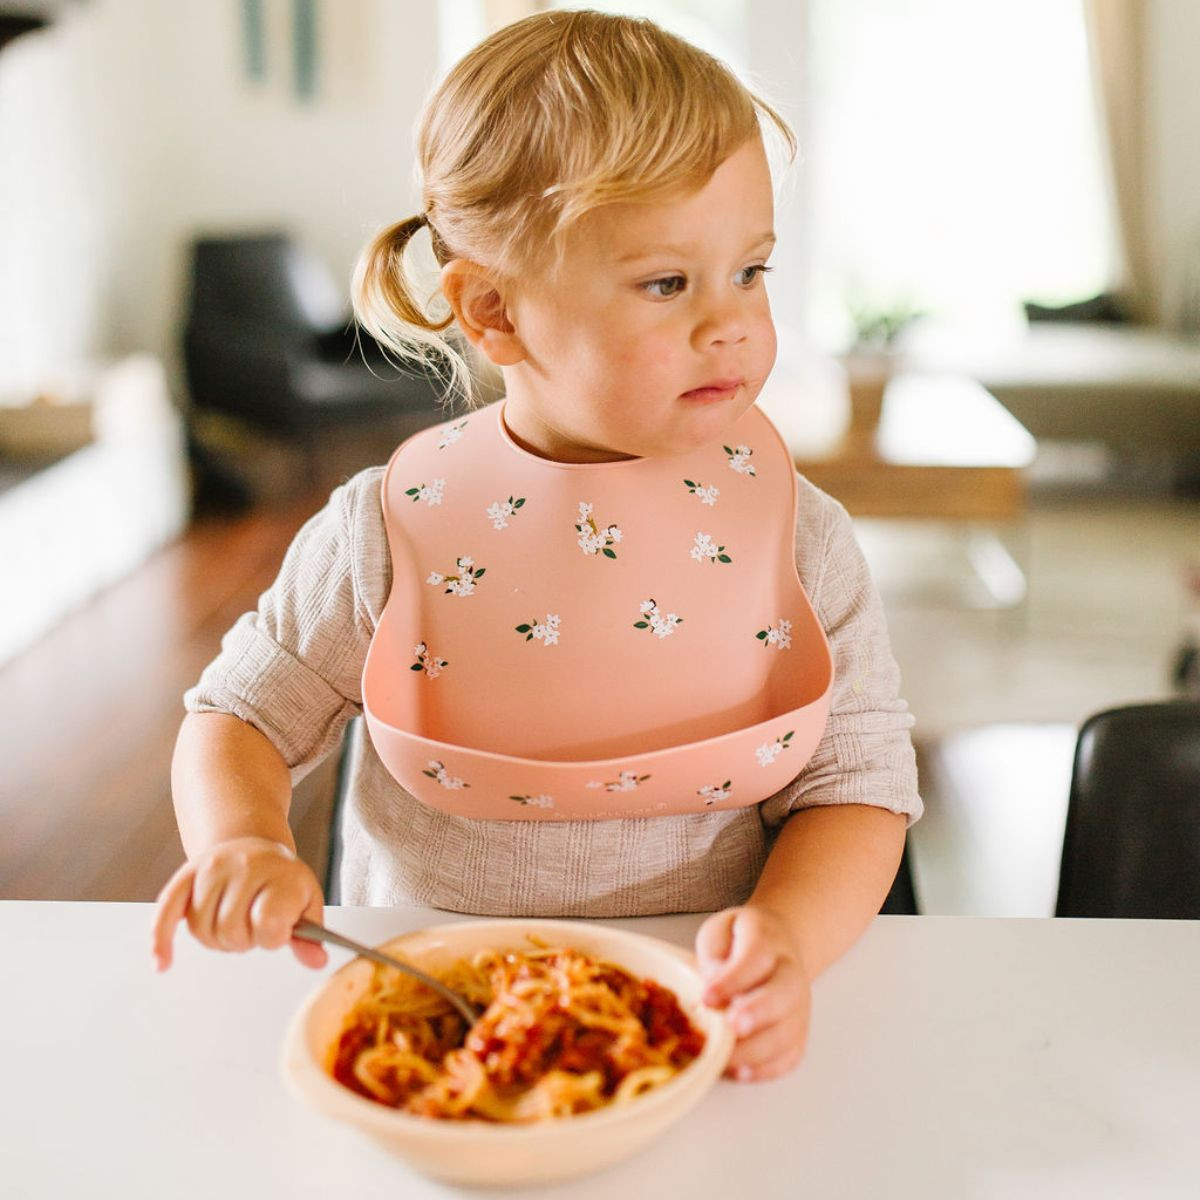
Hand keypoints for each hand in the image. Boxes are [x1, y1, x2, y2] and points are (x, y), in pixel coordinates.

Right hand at [151, 837, 326, 971]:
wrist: (253, 843)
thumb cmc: (281, 879)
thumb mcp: (306, 901)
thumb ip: (310, 935)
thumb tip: (317, 961)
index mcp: (280, 872)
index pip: (269, 926)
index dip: (273, 938)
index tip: (280, 928)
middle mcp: (246, 866)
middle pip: (231, 932)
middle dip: (244, 939)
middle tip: (254, 923)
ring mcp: (213, 868)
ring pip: (201, 930)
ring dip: (216, 938)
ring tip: (234, 919)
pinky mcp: (185, 875)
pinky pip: (166, 912)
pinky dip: (161, 940)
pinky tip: (161, 963)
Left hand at [694, 904, 810, 1081]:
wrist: (776, 946)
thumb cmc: (738, 942)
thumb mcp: (718, 933)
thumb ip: (713, 954)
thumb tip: (711, 986)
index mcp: (768, 939)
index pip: (757, 956)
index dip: (734, 979)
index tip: (707, 997)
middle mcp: (790, 972)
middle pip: (785, 993)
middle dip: (758, 1012)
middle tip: (732, 1026)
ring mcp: (799, 1005)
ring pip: (789, 1031)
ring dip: (757, 1050)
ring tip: (725, 1058)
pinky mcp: (798, 1032)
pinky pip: (790, 1055)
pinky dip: (766, 1068)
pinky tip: (740, 1071)